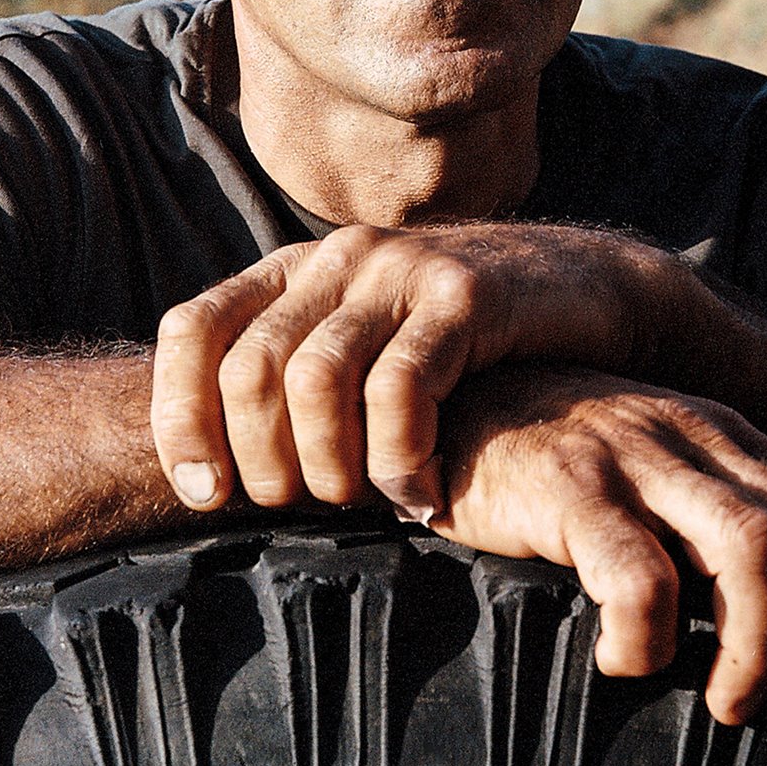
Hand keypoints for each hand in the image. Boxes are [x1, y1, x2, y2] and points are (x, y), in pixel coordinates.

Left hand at [149, 222, 674, 517]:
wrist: (586, 291)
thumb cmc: (466, 349)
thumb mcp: (368, 345)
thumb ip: (298, 383)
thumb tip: (211, 471)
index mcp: (296, 270)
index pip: (191, 329)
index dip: (180, 419)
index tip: (205, 495)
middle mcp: (339, 258)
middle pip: (249, 368)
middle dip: (264, 462)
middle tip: (309, 507)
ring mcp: (401, 269)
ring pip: (315, 379)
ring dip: (330, 466)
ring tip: (365, 502)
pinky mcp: (465, 296)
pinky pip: (400, 389)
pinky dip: (400, 461)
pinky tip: (424, 494)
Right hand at [434, 365, 766, 732]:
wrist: (442, 399)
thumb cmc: (551, 462)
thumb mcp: (650, 479)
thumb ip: (711, 528)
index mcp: (728, 438)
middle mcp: (698, 436)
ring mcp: (636, 454)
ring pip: (752, 546)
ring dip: (760, 644)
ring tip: (734, 705)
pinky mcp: (568, 485)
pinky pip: (637, 573)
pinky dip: (648, 638)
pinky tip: (625, 666)